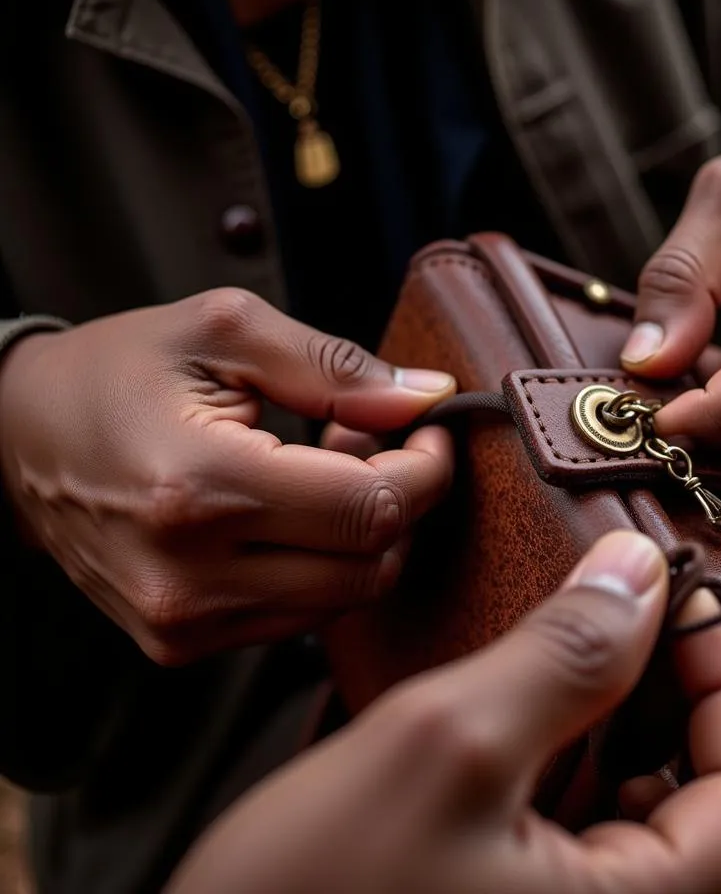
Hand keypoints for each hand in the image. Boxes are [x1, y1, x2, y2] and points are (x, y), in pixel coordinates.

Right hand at [0, 288, 456, 664]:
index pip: (371, 509)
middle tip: (371, 436)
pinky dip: (325, 564)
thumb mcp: (224, 329)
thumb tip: (427, 395)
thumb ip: (336, 365)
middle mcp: (190, 576)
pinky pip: (301, 616)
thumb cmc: (117, 370)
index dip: (425, 468)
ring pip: (346, 598)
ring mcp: (183, 622)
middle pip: (371, 564)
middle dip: (401, 498)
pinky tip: (297, 511)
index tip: (425, 428)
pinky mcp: (181, 642)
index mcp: (200, 487)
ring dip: (364, 533)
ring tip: (327, 467)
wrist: (15, 436)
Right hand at [166, 531, 720, 893]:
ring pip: (648, 808)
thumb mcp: (445, 746)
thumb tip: (639, 572)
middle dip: (682, 693)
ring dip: (626, 715)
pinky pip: (583, 823)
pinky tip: (527, 704)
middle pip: (714, 801)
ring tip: (579, 642)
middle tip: (631, 610)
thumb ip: (561, 657)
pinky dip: (574, 750)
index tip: (685, 603)